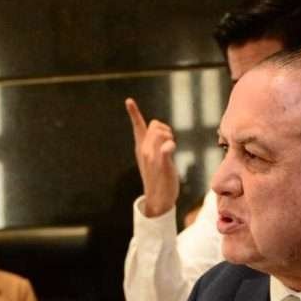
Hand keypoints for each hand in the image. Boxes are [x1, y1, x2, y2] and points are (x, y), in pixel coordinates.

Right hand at [125, 97, 178, 217]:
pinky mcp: (161, 164)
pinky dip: (170, 145)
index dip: (134, 113)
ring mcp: (152, 157)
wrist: (158, 200)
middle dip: (165, 129)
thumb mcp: (154, 159)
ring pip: (160, 132)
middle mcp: (144, 150)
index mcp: (141, 148)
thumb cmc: (159, 179)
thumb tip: (161, 132)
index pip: (138, 127)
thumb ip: (156, 144)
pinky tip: (171, 149)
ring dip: (170, 137)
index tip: (129, 100)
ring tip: (170, 150)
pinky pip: (165, 147)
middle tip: (169, 143)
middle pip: (155, 125)